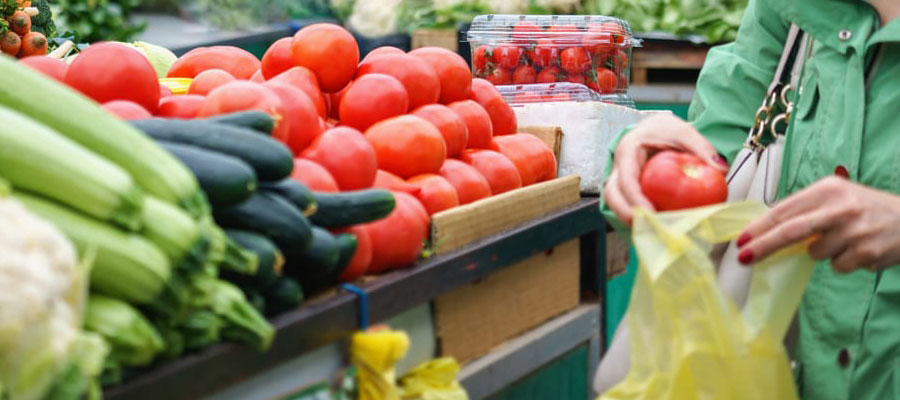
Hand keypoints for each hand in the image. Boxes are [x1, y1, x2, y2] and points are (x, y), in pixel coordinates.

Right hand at [603, 114, 726, 224]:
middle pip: (612, 194)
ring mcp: (619, 178)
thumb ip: (701, 148)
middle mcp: (618, 166)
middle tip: (646, 228)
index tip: (650, 213)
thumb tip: (720, 169)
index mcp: (628, 151)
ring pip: (615, 202)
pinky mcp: (626, 188)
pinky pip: (626, 205)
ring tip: (652, 232)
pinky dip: (638, 217)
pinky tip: (655, 227)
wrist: (654, 128)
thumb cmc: (667, 130)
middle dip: (625, 214)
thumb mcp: (684, 132)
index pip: (625, 178)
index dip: (634, 199)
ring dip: (629, 219)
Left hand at [737, 176, 899, 271]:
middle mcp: (840, 207)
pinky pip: (837, 266)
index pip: (784, 210)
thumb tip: (766, 230)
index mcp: (828, 189)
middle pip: (790, 232)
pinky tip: (860, 250)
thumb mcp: (837, 196)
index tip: (741, 240)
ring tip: (845, 240)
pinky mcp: (866, 252)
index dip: (759, 227)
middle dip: (763, 246)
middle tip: (744, 258)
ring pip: (815, 253)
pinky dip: (843, 262)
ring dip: (822, 252)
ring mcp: (854, 231)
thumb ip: (806, 209)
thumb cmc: (865, 208)